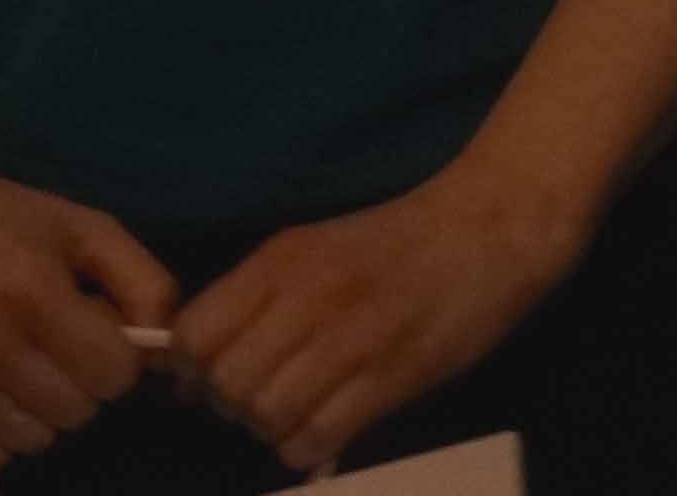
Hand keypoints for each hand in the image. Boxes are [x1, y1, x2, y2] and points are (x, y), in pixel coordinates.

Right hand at [0, 114, 178, 473]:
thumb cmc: (3, 214)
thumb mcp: (86, 227)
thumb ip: (143, 283)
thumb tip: (162, 349)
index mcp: (33, 289)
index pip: (112, 374)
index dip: (119, 359)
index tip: (99, 335)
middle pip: (74, 412)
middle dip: (83, 384)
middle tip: (61, 348)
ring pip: (30, 440)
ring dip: (42, 413)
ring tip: (27, 368)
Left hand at [176, 162, 591, 475]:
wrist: (489, 228)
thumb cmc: (397, 244)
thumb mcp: (315, 251)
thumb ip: (254, 302)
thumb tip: (186, 371)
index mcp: (281, 260)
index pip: (193, 334)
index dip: (193, 369)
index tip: (215, 377)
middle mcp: (307, 296)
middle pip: (226, 383)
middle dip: (233, 407)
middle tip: (262, 401)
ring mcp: (351, 337)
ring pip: (266, 414)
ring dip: (272, 429)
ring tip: (299, 414)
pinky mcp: (393, 376)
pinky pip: (316, 437)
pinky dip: (308, 447)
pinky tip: (326, 429)